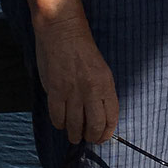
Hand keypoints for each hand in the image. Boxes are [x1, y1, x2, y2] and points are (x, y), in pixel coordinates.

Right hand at [35, 9, 118, 143]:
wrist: (63, 30)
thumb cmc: (83, 48)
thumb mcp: (101, 69)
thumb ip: (101, 92)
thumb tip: (97, 115)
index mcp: (107, 84)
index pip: (111, 118)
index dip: (107, 133)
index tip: (102, 138)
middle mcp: (92, 90)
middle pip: (94, 126)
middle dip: (91, 137)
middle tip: (86, 138)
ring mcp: (73, 91)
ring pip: (75, 126)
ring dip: (74, 135)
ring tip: (73, 135)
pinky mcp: (56, 90)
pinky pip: (58, 117)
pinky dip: (59, 124)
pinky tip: (61, 122)